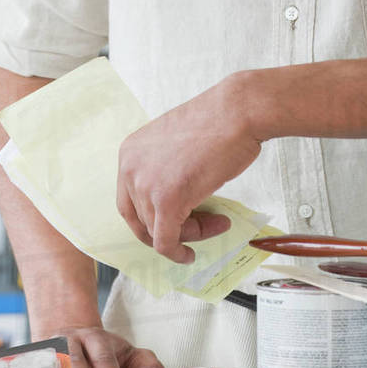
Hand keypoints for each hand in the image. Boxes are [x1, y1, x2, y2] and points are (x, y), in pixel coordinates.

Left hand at [116, 73, 261, 262]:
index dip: (150, 218)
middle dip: (170, 228)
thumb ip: (163, 170)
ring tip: (217, 222)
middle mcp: (129, 168)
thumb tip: (170, 204)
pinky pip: (166, 241)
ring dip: (188, 234)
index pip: (129, 201)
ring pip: (157, 231)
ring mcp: (146, 185)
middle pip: (141, 218)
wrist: (237, 112)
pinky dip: (177, 253)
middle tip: (200, 226)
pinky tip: (190, 255)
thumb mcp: (176, 145)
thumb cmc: (218, 123)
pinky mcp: (167, 201)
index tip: (174, 223)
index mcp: (129, 152)